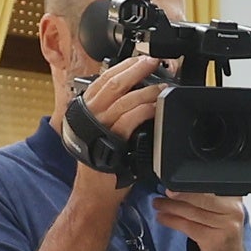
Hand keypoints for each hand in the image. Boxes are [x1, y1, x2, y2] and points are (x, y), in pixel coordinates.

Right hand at [66, 55, 164, 203]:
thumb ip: (117, 114)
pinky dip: (143, 110)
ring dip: (145, 89)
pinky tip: (155, 106)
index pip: (105, 79)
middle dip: (135, 68)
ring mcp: (99, 126)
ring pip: (123, 99)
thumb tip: (140, 96)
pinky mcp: (110, 140)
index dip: (124, 66)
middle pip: (113, 82)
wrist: (95, 192)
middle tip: (154, 60)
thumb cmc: (103, 164)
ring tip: (163, 85)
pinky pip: (128, 119)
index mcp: (88, 108)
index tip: (142, 57)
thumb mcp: (107, 132)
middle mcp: (90, 113)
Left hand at [153, 190, 249, 250]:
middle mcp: (234, 212)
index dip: (192, 183)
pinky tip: (163, 218)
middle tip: (165, 191)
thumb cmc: (222, 239)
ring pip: (193, 212)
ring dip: (172, 207)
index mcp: (235, 202)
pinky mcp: (214, 240)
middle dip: (180, 194)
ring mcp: (225, 227)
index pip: (211, 186)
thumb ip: (208, 200)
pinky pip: (188, 227)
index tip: (175, 182)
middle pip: (203, 198)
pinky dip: (173, 221)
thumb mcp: (221, 215)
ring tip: (158, 204)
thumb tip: (181, 186)